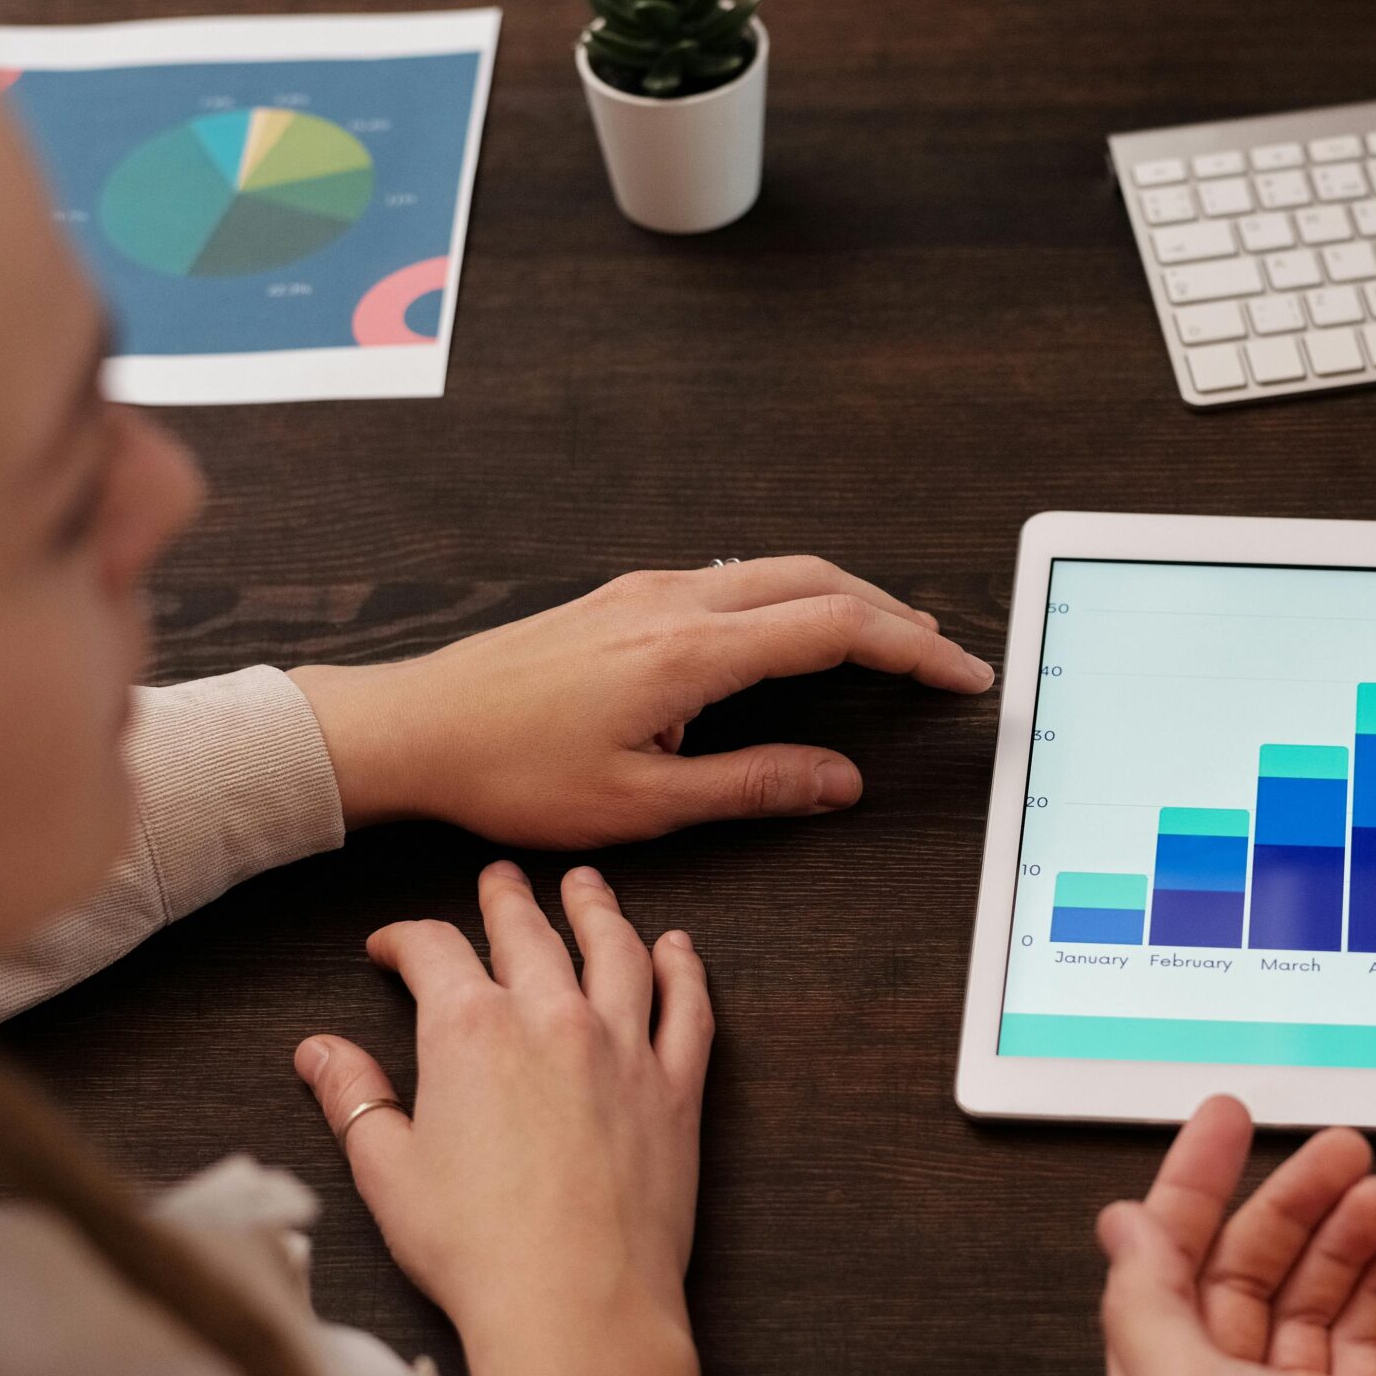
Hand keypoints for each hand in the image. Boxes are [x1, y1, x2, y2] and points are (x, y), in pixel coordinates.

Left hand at [290, 556, 994, 847]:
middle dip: (895, 614)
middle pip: (819, 580)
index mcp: (691, 651)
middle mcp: (675, 602)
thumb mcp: (643, 805)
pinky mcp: (625, 598)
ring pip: (777, 570)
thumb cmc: (511, 772)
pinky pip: (736, 577)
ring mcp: (648, 590)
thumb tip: (841, 781)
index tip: (962, 675)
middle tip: (943, 656)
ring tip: (891, 638)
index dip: (912, 650)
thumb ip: (754, 785)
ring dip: (846, 598)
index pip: (836, 629)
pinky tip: (797, 630)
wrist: (413, 729)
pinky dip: (794, 596)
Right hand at [295, 862, 709, 1375]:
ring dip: (598, 909)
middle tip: (499, 878)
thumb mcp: (386, 1171)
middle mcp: (552, 1019)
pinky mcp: (676, 1086)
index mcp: (469, 1033)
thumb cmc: (472, 1248)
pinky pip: (688, 1007)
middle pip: (530, 933)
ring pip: (617, 951)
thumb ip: (354, 1097)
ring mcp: (623, 1048)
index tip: (390, 947)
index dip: (406, 940)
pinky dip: (685, 969)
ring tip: (587, 886)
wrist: (575, 1302)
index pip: (435, 952)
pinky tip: (679, 948)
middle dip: (506, 899)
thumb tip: (318, 1051)